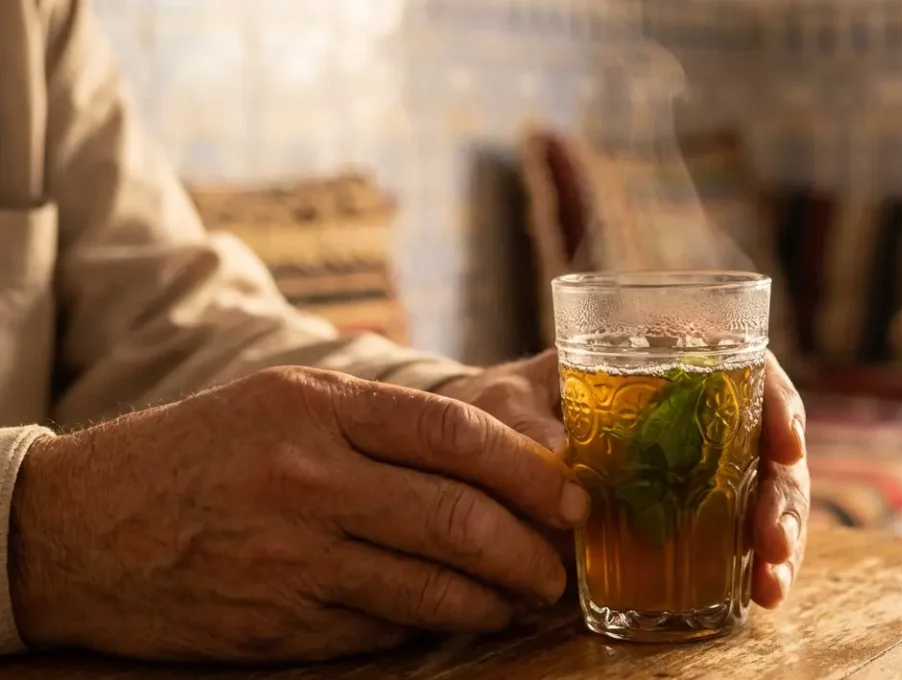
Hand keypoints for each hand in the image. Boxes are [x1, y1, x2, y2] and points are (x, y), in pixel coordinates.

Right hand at [8, 367, 590, 661]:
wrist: (81, 527)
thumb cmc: (201, 452)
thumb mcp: (284, 399)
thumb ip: (383, 420)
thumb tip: (496, 458)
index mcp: (317, 407)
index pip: (455, 434)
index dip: (530, 470)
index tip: (572, 496)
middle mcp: (309, 479)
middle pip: (458, 518)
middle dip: (530, 549)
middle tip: (560, 564)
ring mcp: (293, 557)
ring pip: (431, 587)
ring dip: (494, 599)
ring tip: (521, 596)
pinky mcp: (280, 623)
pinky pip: (383, 628)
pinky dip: (431, 623)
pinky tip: (452, 614)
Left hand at [438, 350, 809, 607]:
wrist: (474, 458)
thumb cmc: (496, 414)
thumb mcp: (505, 410)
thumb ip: (530, 433)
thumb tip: (566, 469)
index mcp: (663, 366)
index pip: (745, 368)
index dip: (777, 403)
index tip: (785, 444)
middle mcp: (693, 415)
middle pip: (766, 443)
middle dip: (782, 493)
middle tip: (773, 540)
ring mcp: (694, 469)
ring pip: (761, 493)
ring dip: (777, 537)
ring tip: (770, 582)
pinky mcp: (685, 517)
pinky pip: (734, 536)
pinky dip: (753, 566)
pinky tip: (760, 594)